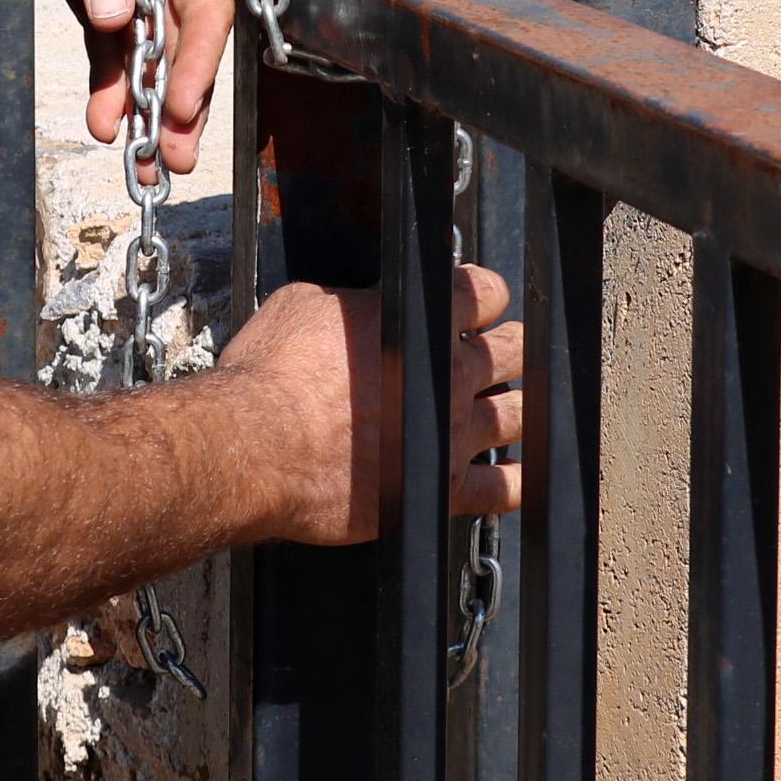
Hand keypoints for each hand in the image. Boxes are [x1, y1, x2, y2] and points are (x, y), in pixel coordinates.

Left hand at [39, 0, 235, 173]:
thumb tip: (115, 14)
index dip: (196, 56)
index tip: (177, 106)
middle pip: (185, 36)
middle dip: (182, 101)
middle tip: (175, 158)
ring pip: (149, 49)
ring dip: (147, 106)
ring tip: (144, 163)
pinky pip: (110, 45)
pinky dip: (110, 83)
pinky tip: (107, 122)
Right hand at [215, 265, 524, 545]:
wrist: (260, 448)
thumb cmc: (272, 377)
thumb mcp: (302, 305)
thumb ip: (350, 301)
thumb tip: (357, 306)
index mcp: (421, 318)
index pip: (484, 290)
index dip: (480, 294)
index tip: (471, 305)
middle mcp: (448, 373)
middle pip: (515, 350)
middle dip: (510, 347)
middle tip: (499, 353)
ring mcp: (453, 432)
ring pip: (520, 414)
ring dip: (519, 408)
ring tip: (510, 408)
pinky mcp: (442, 488)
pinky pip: (505, 489)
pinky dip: (519, 480)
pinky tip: (516, 475)